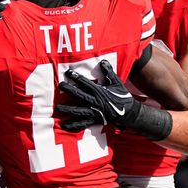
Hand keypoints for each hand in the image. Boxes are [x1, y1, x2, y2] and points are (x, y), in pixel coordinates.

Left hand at [57, 60, 172, 140]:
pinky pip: (82, 124)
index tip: (68, 73)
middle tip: (60, 86)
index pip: (86, 83)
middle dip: (69, 90)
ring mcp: (94, 112)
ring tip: (58, 107)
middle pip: (79, 95)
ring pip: (78, 110)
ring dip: (68, 109)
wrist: (129, 113)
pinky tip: (64, 126)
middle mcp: (95, 101)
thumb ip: (109, 72)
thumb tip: (102, 61)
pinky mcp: (95, 121)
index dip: (76, 77)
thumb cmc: (122, 96)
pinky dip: (73, 125)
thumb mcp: (117, 82)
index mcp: (99, 91)